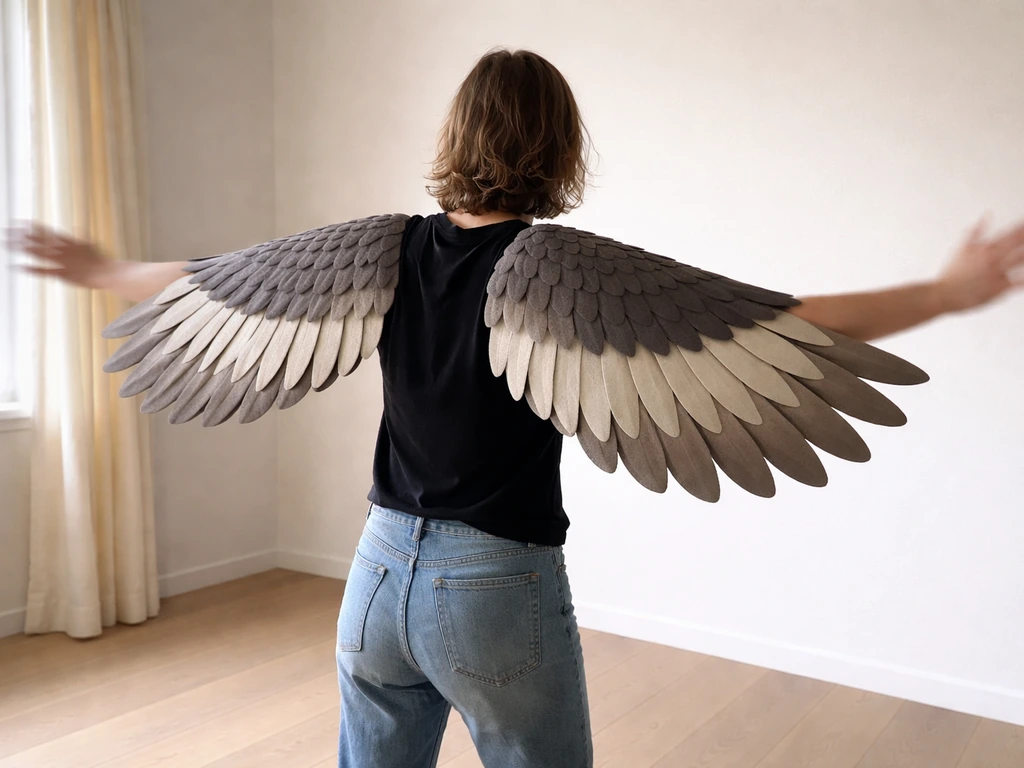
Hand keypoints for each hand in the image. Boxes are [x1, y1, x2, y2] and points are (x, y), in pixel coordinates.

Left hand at [4, 221, 125, 289]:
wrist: (109, 273)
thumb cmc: (101, 260)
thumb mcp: (92, 244)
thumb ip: (82, 235)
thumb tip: (78, 226)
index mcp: (69, 242)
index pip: (48, 232)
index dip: (34, 227)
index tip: (22, 222)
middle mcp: (63, 250)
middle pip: (38, 241)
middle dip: (21, 236)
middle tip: (7, 231)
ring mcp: (62, 261)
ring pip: (38, 253)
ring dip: (22, 248)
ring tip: (8, 244)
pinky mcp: (63, 274)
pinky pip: (44, 271)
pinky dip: (31, 269)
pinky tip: (19, 267)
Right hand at [935, 215, 1023, 312]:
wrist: (944, 294)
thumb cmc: (951, 274)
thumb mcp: (961, 248)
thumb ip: (976, 231)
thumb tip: (987, 215)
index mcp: (985, 249)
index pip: (1010, 234)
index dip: (1021, 228)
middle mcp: (993, 260)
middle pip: (1018, 245)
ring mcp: (997, 274)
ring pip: (1020, 261)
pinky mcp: (998, 289)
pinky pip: (1018, 284)